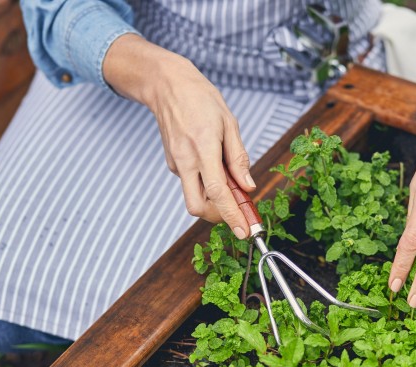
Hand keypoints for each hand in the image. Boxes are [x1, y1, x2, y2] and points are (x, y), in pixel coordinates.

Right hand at [102, 34, 253, 238]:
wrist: (167, 86)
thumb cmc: (201, 99)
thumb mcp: (229, 123)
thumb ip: (238, 158)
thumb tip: (248, 187)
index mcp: (203, 149)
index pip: (218, 192)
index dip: (232, 216)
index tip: (244, 232)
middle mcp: (185, 161)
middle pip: (197, 206)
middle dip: (218, 216)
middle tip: (237, 211)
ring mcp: (176, 164)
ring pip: (194, 196)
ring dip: (214, 198)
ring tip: (229, 178)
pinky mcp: (173, 163)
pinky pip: (192, 182)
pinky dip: (206, 184)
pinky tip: (214, 166)